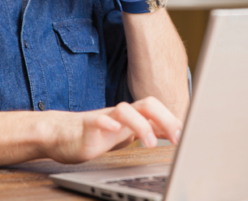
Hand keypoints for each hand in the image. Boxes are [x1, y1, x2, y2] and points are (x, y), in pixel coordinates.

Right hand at [44, 97, 182, 163]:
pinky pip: (97, 119)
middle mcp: (120, 115)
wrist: (60, 135)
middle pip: (147, 104)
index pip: (157, 111)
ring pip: (125, 110)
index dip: (173, 121)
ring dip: (141, 125)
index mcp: (131, 118)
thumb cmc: (94, 135)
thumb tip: (171, 131)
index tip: (187, 135)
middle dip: (165, 118)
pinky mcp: (86, 126)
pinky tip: (114, 130)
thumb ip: (145, 131)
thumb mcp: (125, 136)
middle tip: (177, 137)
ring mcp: (104, 118)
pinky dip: (107, 122)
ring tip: (150, 143)